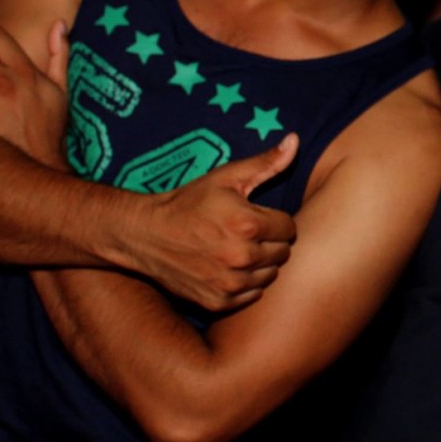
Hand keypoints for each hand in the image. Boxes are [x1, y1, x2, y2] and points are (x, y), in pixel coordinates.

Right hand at [123, 135, 299, 310]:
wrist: (145, 235)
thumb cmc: (188, 202)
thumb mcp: (226, 177)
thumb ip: (266, 163)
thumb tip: (295, 140)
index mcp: (248, 224)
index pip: (290, 229)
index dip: (275, 221)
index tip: (256, 217)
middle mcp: (241, 257)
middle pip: (283, 253)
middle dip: (269, 242)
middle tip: (245, 233)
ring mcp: (229, 283)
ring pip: (269, 275)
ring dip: (259, 264)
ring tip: (236, 248)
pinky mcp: (218, 301)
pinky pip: (251, 294)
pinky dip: (244, 283)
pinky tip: (226, 267)